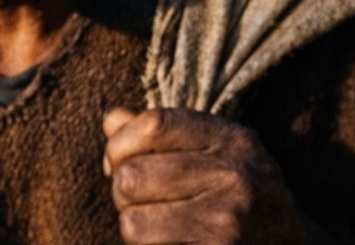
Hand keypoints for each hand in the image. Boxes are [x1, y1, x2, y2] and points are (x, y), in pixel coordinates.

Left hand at [102, 108, 319, 244]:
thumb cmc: (242, 198)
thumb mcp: (216, 152)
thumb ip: (161, 133)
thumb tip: (112, 122)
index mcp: (232, 140)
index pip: (151, 124)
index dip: (120, 144)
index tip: (123, 161)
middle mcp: (235, 178)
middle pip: (131, 176)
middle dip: (125, 194)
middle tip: (146, 203)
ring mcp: (227, 223)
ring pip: (132, 222)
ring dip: (136, 229)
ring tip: (161, 228)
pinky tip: (172, 243)